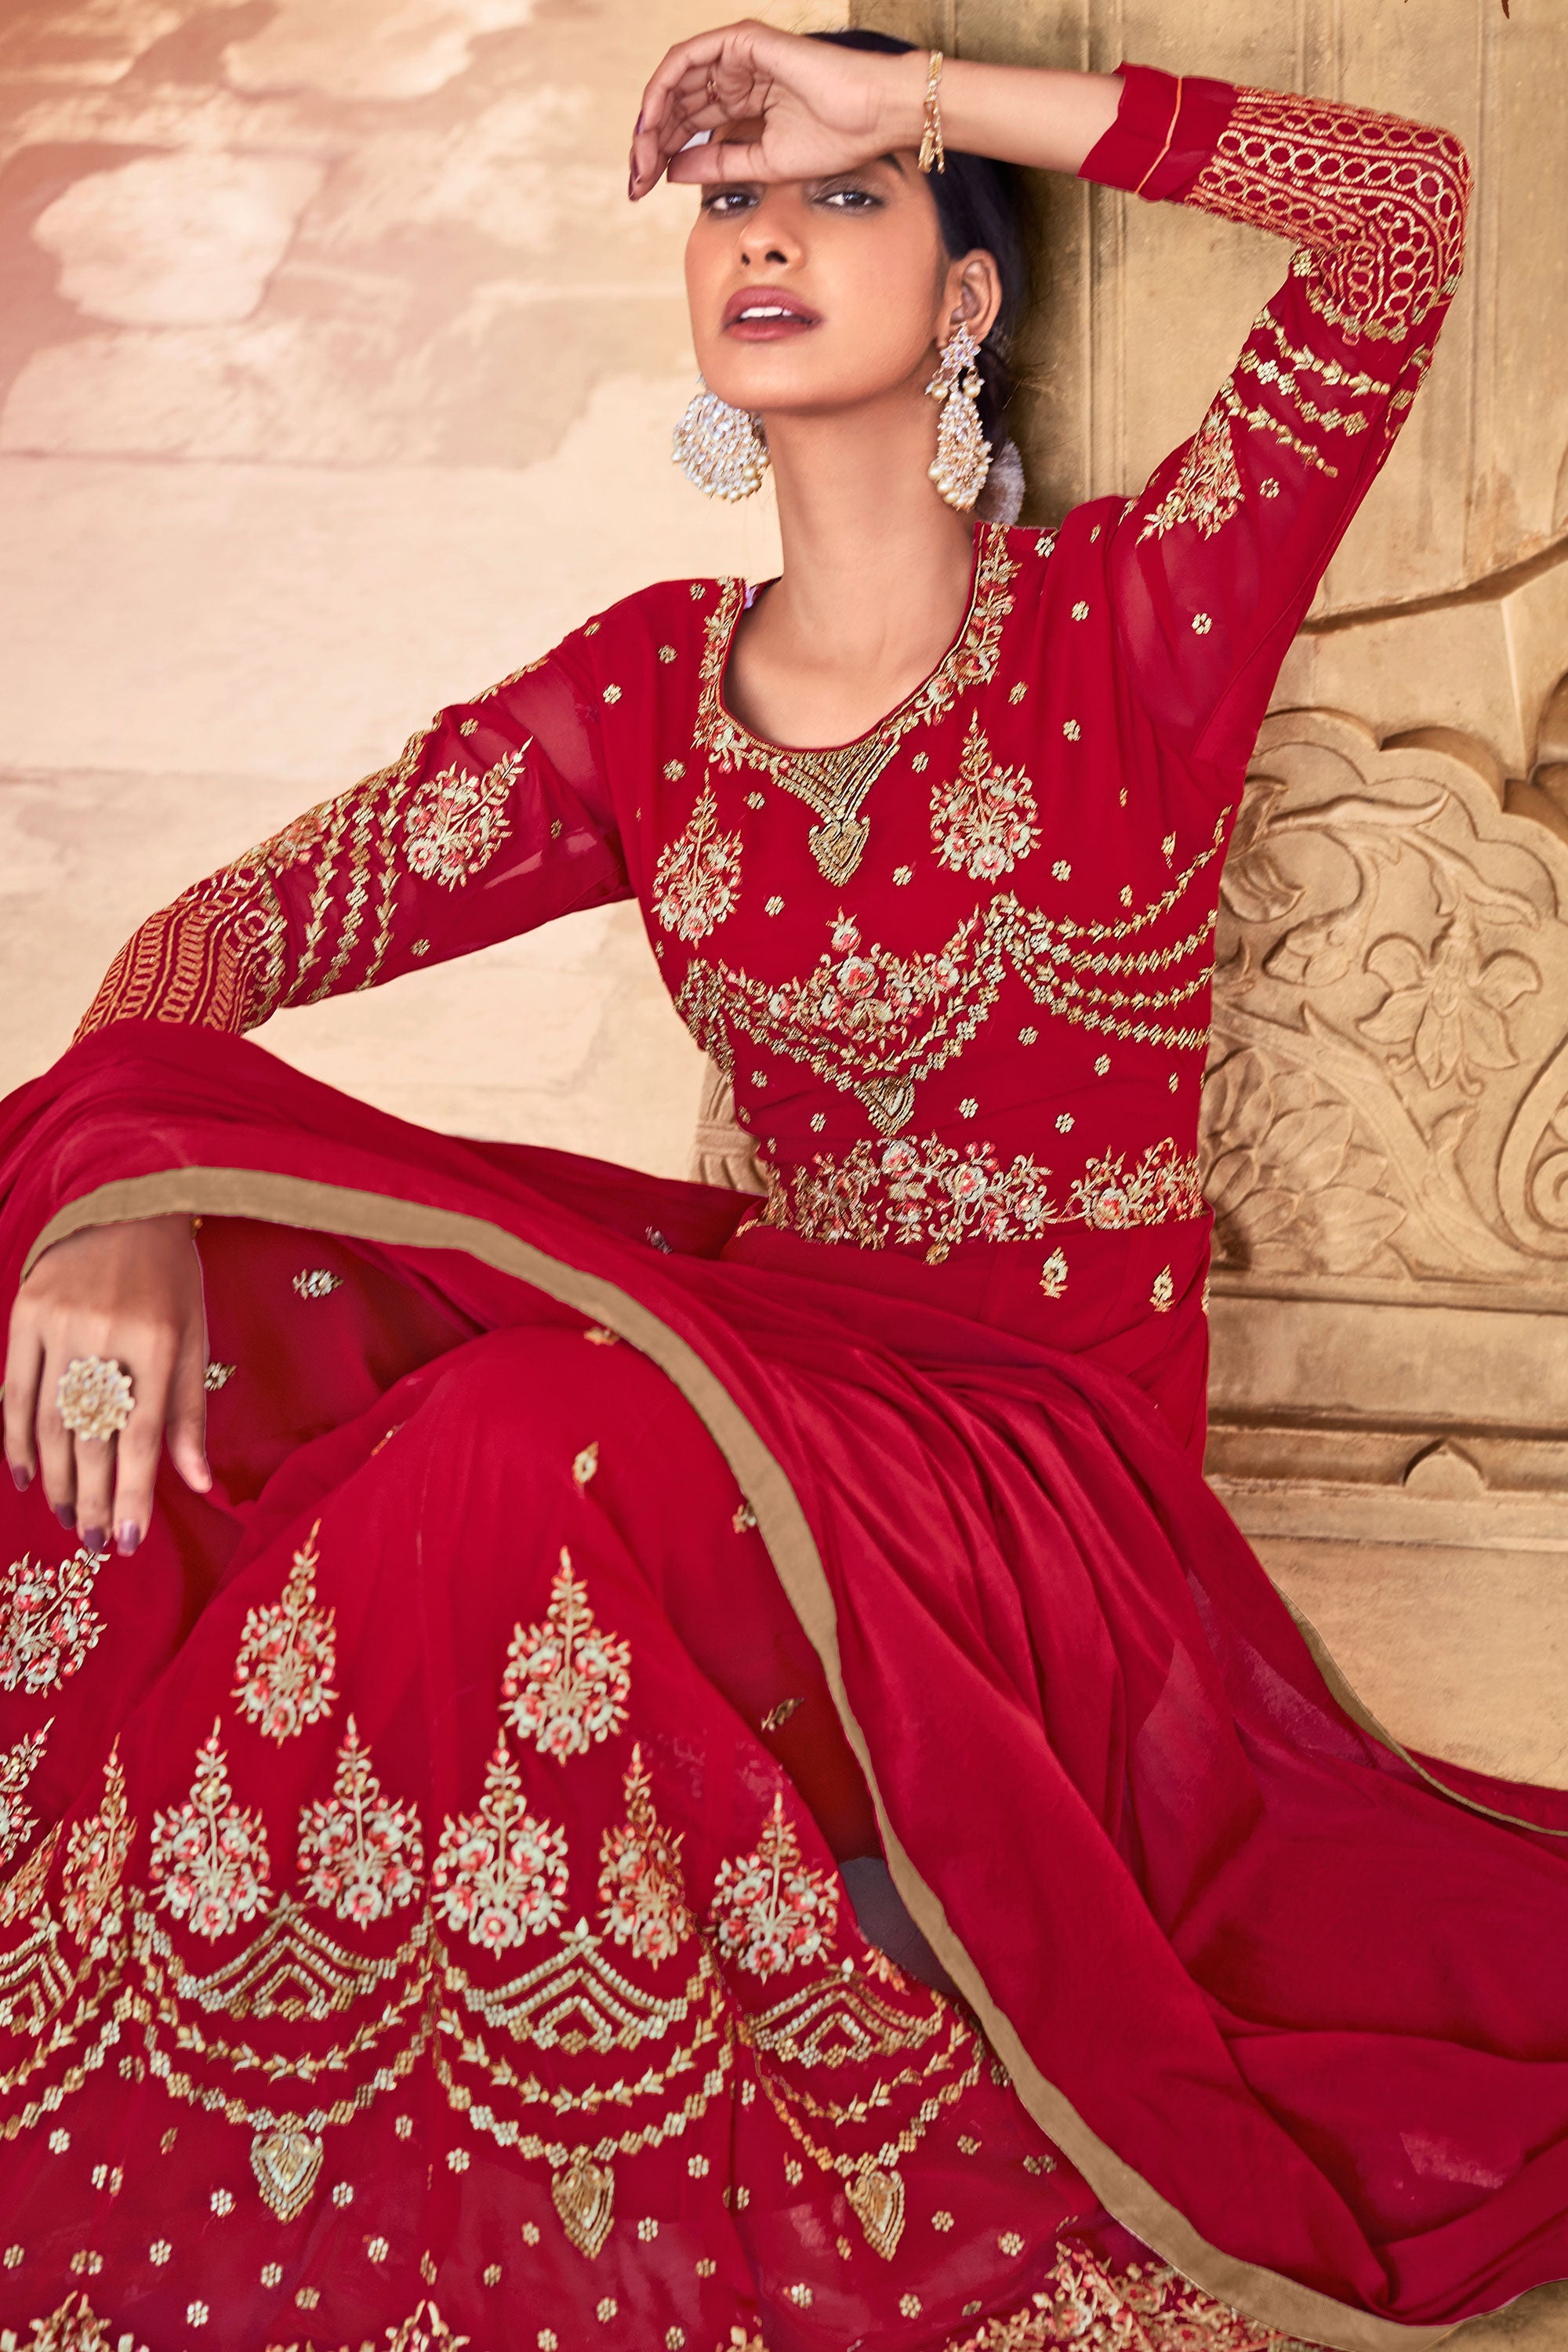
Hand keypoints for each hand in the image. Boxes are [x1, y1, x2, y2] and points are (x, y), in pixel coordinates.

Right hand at [3, 1215, 210, 1555]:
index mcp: (158, 1340)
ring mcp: (60, 1324)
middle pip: (93, 1436)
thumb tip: (198, 1484)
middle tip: (91, 1543)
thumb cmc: (170, 1278)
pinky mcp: (26, 1313)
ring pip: (51, 1421)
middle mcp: (106, 1334)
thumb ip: (190, 1412)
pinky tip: (25, 1476)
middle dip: (91, 1498)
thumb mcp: (194, 1336)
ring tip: (65, 1518)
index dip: (132, 1492)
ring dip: (56, 1478)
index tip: (127, 1539)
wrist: (124, 1204)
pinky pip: (16, 1391)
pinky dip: (18, 1438)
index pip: (142, 1435)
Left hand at [629, 19, 922, 197]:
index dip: (662, 155)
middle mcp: (736, 75)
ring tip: (640, 158)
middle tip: (634, 182)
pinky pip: (686, 60)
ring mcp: (737, 56)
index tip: (644, 190)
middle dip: (650, 143)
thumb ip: (716, 164)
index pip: (690, 124)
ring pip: (675, 83)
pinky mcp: (741, 41)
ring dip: (651, 120)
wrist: (871, 115)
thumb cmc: (835, 139)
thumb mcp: (761, 163)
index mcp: (745, 101)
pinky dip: (663, 89)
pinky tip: (651, 124)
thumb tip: (670, 170)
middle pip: (676, 105)